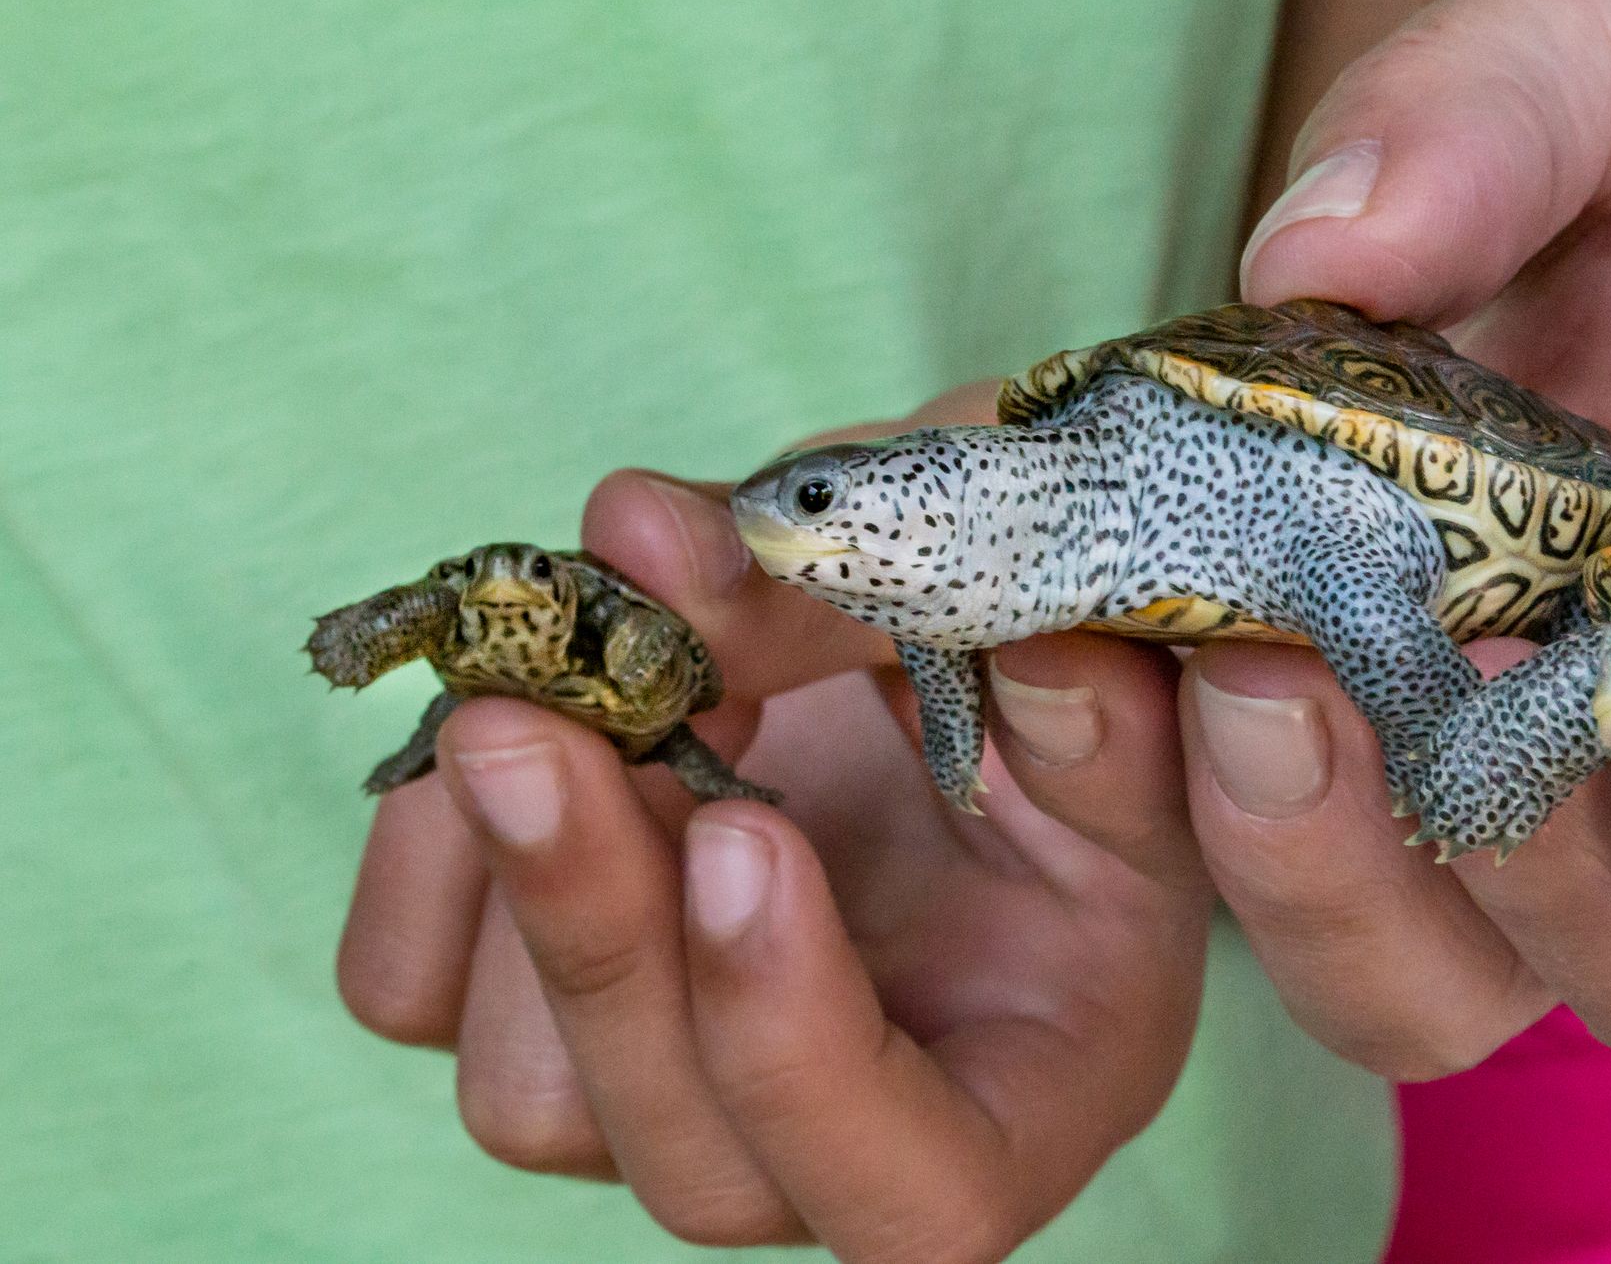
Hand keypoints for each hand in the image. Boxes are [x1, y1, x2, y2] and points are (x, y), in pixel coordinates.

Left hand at [335, 392, 1209, 1262]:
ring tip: (584, 676)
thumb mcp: (1067, 625)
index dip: (802, 1042)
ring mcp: (681, 1091)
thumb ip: (937, 599)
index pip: (921, 1199)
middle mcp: (846, 1140)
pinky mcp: (543, 1014)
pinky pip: (414, 994)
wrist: (958, 622)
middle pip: (692, 1159)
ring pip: (527, 1097)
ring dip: (519, 872)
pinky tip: (506, 713)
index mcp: (1033, 1083)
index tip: (745, 834)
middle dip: (602, 931)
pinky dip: (425, 854)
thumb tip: (663, 541)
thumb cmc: (1048, 646)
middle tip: (552, 709)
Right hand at [1175, 0, 1610, 1082]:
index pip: (1172, 610)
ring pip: (1519, 959)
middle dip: (1253, 820)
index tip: (1024, 610)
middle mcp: (1519, 638)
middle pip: (1316, 866)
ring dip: (1462, 883)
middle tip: (1253, 677)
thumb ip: (1474, 112)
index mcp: (1395, 461)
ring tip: (1504, 711)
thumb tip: (1295, 256)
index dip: (1068, 650)